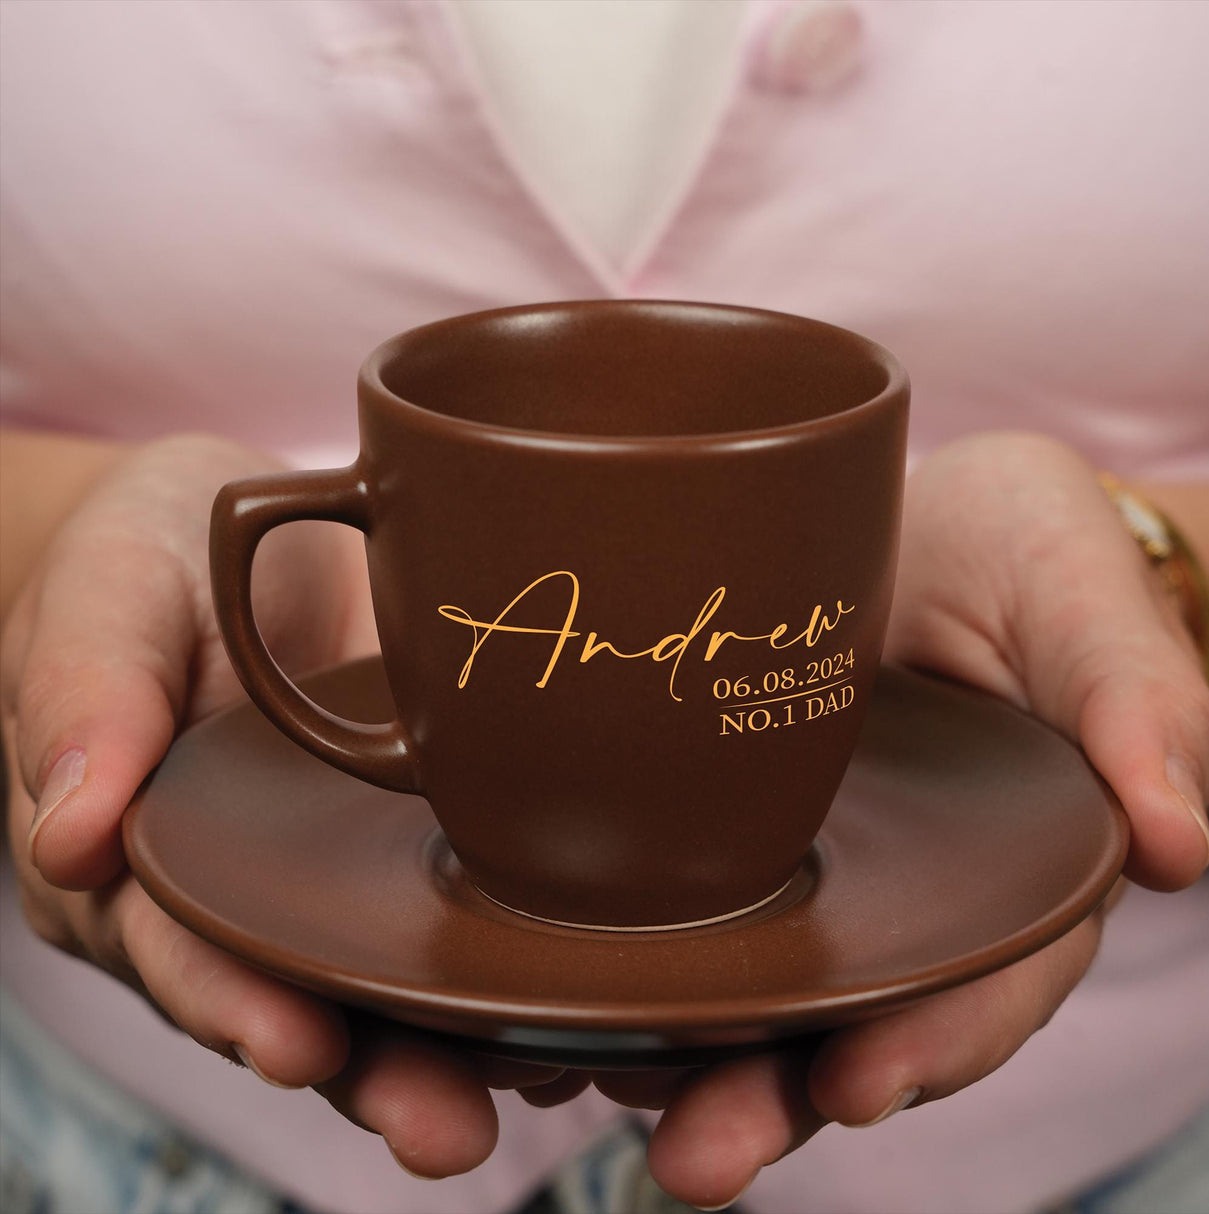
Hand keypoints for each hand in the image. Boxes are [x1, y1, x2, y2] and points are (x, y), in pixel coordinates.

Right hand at [1, 433, 562, 1178]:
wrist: (243, 533)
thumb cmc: (153, 562)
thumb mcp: (106, 598)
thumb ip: (85, 694)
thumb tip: (69, 832)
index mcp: (148, 861)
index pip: (186, 951)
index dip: (236, 1003)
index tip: (297, 1044)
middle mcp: (249, 896)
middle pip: (307, 1002)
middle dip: (376, 1072)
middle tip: (445, 1129)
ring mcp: (338, 880)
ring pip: (397, 986)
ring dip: (464, 1045)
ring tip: (540, 1081)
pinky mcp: (417, 843)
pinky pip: (460, 919)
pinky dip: (515, 968)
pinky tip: (583, 998)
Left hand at [585, 433, 1208, 1208]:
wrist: (922, 519)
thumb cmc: (1029, 550)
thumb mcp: (1082, 596)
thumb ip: (1139, 704)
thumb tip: (1179, 844)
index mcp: (1010, 870)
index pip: (983, 982)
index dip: (933, 1040)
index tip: (859, 1084)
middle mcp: (903, 895)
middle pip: (847, 1021)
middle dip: (775, 1093)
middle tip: (697, 1161)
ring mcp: (807, 868)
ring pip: (752, 991)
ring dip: (683, 1058)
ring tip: (592, 1098)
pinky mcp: (727, 827)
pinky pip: (682, 913)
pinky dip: (631, 968)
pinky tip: (560, 1006)